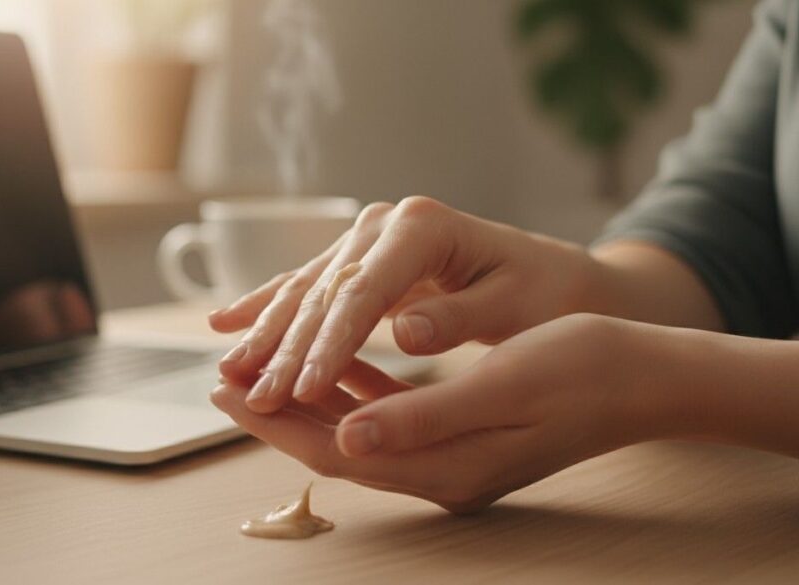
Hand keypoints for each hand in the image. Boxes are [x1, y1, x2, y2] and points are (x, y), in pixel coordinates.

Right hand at [209, 196, 596, 412]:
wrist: (551, 275)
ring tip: (229, 374)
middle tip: (257, 401)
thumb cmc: (542, 293)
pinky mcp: (358, 259)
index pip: (363, 291)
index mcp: (422, 227)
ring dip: (266, 335)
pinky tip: (226, 323)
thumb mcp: (514, 305)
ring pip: (305, 289)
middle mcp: (384, 224)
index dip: (331, 343)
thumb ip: (459, 318)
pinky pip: (305, 285)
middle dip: (287, 349)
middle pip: (324, 291)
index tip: (305, 389)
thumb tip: (405, 333)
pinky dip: (266, 306)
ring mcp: (366, 238)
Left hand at [211, 314, 679, 513]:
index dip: (272, 420)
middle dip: (274, 409)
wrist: (642, 379)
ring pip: (354, 427)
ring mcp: (447, 456)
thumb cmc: (581, 371)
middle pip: (332, 443)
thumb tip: (346, 437)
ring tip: (263, 364)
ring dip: (307, 397)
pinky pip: (387, 413)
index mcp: (442, 467)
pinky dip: (353, 386)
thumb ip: (421, 418)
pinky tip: (337, 355)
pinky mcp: (457, 433)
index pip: (333, 448)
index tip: (220, 388)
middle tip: (221, 374)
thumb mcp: (502, 389)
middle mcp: (437, 471)